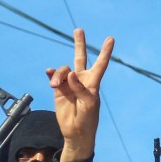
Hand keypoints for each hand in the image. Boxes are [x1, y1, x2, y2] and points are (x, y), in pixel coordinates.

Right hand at [46, 29, 113, 161]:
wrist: (75, 131)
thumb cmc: (88, 119)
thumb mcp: (89, 104)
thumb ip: (80, 88)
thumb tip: (70, 74)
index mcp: (93, 82)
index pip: (100, 64)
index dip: (105, 52)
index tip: (110, 39)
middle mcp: (81, 79)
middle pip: (80, 57)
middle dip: (79, 44)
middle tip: (78, 30)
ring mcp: (69, 83)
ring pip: (63, 70)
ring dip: (58, 75)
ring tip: (55, 85)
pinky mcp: (59, 89)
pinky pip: (54, 77)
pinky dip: (52, 74)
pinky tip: (50, 75)